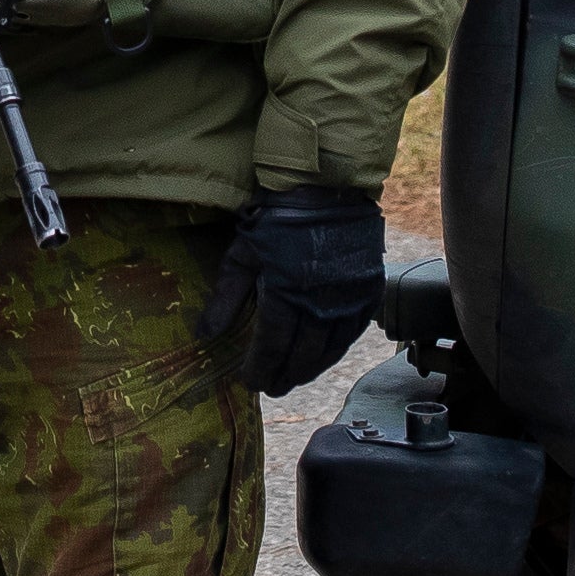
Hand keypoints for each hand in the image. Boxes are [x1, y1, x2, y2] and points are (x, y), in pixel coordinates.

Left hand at [200, 185, 384, 395]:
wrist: (325, 187)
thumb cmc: (276, 217)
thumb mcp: (241, 253)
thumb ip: (225, 297)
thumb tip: (204, 335)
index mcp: (287, 290)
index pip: (273, 345)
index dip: (261, 368)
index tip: (248, 382)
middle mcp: (322, 300)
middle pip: (303, 354)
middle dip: (284, 375)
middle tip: (271, 388)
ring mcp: (350, 297)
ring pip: (331, 349)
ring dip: (310, 369)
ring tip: (293, 378)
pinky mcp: (370, 290)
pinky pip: (354, 332)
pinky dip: (336, 350)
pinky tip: (323, 357)